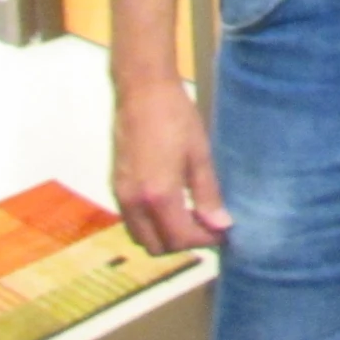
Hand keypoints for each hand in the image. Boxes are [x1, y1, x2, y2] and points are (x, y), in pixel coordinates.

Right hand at [111, 78, 229, 254]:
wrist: (143, 92)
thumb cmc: (176, 118)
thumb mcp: (199, 155)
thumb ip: (208, 194)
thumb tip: (222, 225)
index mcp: (158, 196)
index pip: (180, 238)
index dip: (205, 240)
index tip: (224, 233)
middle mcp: (134, 203)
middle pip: (157, 246)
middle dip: (184, 243)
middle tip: (208, 226)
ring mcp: (121, 196)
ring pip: (141, 237)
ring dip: (165, 236)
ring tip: (191, 217)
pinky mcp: (116, 186)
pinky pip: (132, 221)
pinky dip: (151, 225)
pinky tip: (172, 205)